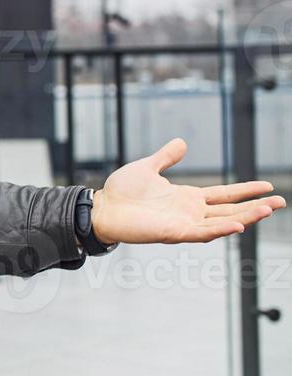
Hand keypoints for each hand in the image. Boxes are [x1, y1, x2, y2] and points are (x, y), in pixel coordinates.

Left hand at [91, 138, 284, 244]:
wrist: (102, 207)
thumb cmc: (122, 191)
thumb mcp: (148, 167)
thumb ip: (166, 157)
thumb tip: (182, 142)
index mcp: (187, 197)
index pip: (224, 194)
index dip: (245, 191)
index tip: (268, 186)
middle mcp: (190, 212)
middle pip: (230, 210)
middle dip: (255, 207)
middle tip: (280, 203)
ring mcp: (184, 223)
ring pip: (222, 222)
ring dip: (245, 218)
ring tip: (267, 210)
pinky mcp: (173, 233)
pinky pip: (201, 233)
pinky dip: (219, 230)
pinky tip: (237, 225)